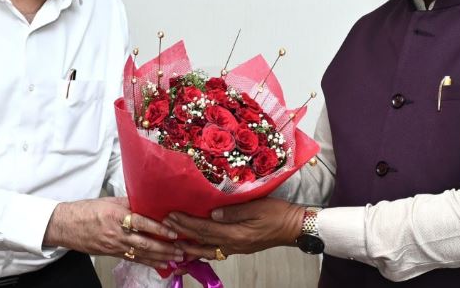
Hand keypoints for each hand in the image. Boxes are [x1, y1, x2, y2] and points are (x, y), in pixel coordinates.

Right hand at [43, 197, 183, 269]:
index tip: (174, 233)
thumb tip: (149, 201)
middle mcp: (116, 233)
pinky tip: (160, 264)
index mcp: (117, 216)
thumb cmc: (86, 210)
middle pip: (145, 243)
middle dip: (165, 248)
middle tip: (181, 251)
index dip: (159, 229)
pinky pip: (133, 259)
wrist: (65, 225)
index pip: (142, 223)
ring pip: (141, 254)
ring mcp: (114, 246)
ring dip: (160, 258)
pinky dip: (148, 262)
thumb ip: (129, 202)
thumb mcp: (109, 201)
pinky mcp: (111, 254)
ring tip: (175, 259)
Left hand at [164, 198, 303, 259]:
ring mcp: (236, 248)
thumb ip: (233, 211)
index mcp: (236, 234)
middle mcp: (233, 245)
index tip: (171, 215)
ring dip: (189, 247)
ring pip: (207, 250)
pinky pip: (216, 251)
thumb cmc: (278, 213)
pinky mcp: (240, 248)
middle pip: (202, 240)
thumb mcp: (257, 207)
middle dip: (182, 232)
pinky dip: (203, 251)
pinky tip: (196, 249)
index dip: (186, 223)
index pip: (204, 228)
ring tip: (174, 244)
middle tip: (165, 225)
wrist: (294, 227)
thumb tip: (212, 213)